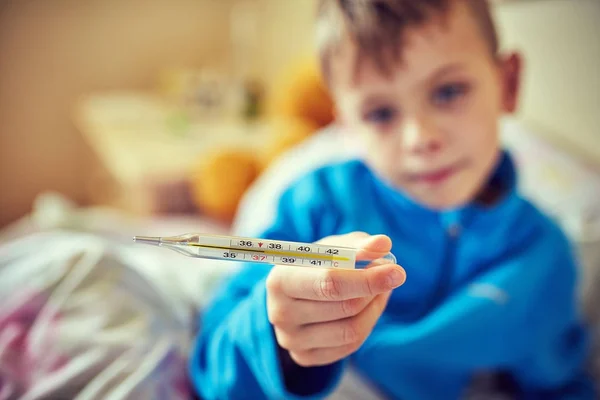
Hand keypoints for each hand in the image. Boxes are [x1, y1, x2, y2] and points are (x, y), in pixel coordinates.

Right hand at [266, 232, 405, 366]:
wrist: (294, 292)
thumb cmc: (316, 263)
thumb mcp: (333, 247)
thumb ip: (358, 244)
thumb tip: (383, 244)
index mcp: (280, 280)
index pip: (329, 283)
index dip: (366, 278)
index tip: (397, 271)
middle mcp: (280, 313)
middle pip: (345, 307)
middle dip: (374, 290)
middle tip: (391, 275)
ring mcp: (291, 339)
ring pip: (351, 330)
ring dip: (374, 307)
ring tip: (378, 289)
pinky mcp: (304, 357)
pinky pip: (350, 346)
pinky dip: (367, 324)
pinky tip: (367, 307)